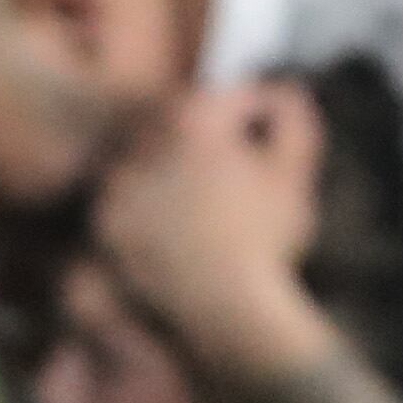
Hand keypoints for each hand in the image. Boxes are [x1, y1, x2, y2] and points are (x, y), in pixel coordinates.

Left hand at [89, 79, 330, 381]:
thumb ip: (293, 116)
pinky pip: (132, 208)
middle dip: (212, 146)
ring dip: (177, 177)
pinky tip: (182, 235)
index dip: (256, 119)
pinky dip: (151, 214)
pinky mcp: (107, 226)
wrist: (227, 312)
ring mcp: (121, 186)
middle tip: (238, 181)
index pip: (229, 100)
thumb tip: (281, 91)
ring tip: (210, 212)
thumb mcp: (295, 171)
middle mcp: (147, 145)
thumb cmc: (268, 241)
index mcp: (194, 122)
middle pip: (186, 129)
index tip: (266, 145)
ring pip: (155, 165)